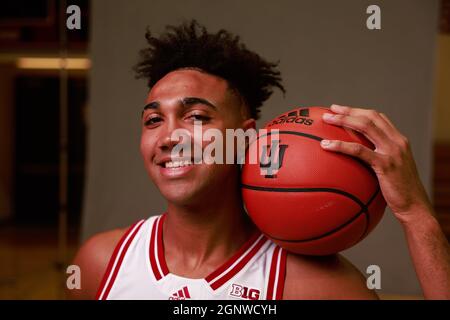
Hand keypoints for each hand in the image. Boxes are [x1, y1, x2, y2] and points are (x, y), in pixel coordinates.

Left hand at [320, 104, 432, 223]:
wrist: (414, 206)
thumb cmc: (399, 192)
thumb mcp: (391, 170)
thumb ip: (377, 159)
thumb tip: (353, 160)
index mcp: (398, 140)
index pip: (378, 117)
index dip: (358, 111)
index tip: (340, 109)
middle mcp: (397, 142)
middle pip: (370, 117)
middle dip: (348, 111)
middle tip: (330, 110)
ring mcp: (392, 151)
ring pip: (365, 127)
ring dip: (343, 120)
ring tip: (326, 120)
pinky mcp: (385, 164)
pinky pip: (359, 150)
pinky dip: (340, 145)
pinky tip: (326, 145)